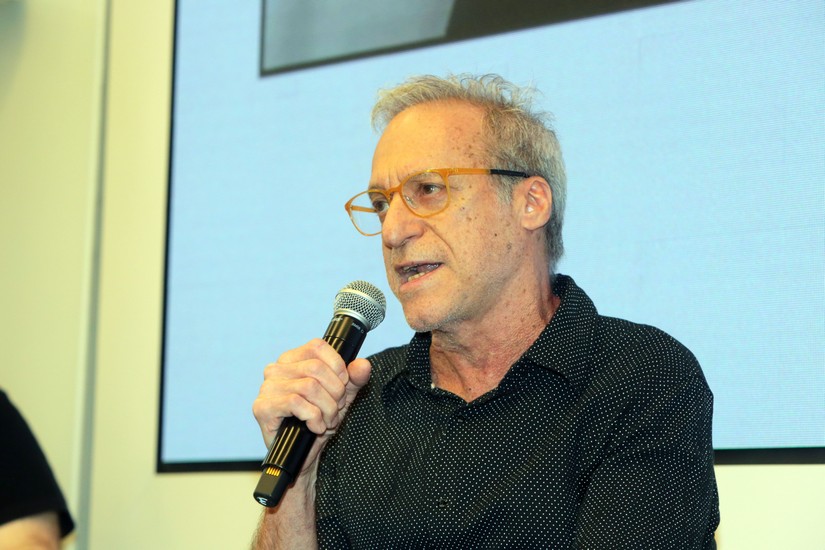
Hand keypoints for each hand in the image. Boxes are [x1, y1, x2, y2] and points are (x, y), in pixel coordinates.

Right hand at [252, 338, 371, 471]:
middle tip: (336, 409)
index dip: (337, 366)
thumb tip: (363, 365)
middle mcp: (276, 369)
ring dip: (326, 409)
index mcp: (292, 360)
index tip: (343, 384)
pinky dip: (313, 417)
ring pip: (308, 386)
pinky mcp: (263, 407)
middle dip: (335, 392)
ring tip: (327, 420)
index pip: (317, 346)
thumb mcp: (342, 397)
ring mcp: (267, 388)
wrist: (303, 455)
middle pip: (316, 368)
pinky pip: (295, 403)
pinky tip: (315, 427)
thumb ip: (354, 379)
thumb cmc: (318, 421)